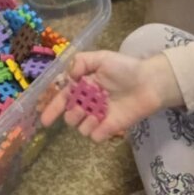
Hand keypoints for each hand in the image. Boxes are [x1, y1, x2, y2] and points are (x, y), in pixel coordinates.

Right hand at [40, 51, 174, 142]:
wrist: (149, 82)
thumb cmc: (125, 68)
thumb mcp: (101, 57)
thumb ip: (81, 62)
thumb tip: (68, 76)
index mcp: (82, 86)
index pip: (61, 98)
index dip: (51, 108)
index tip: (44, 118)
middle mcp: (88, 103)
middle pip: (68, 115)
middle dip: (70, 113)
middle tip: (81, 107)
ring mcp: (98, 117)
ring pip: (79, 127)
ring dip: (83, 121)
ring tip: (96, 113)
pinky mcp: (110, 128)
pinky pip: (94, 137)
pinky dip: (94, 130)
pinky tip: (102, 121)